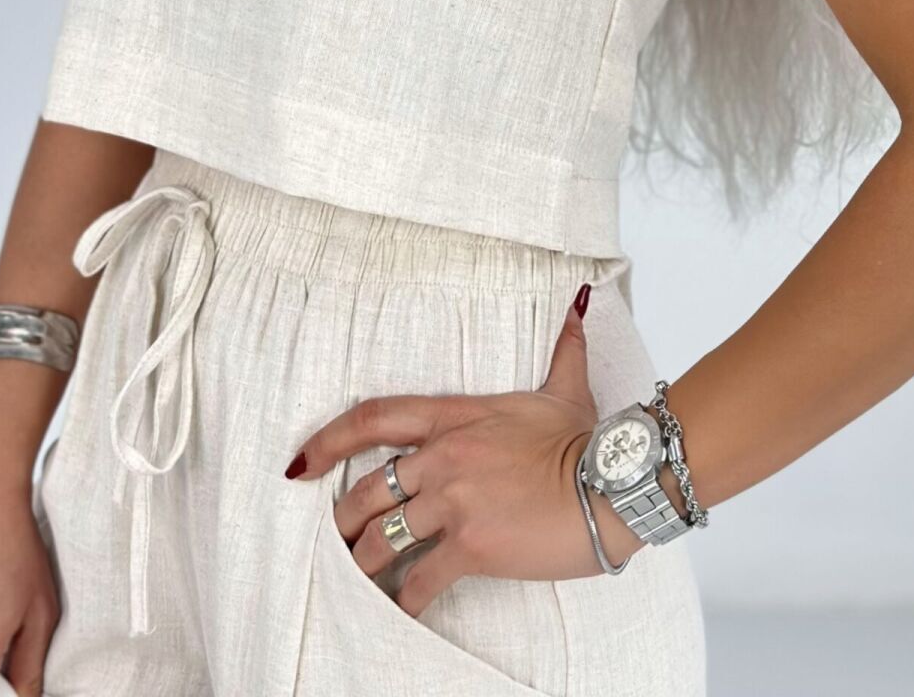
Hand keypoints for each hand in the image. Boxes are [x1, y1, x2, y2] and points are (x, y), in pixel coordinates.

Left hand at [284, 283, 645, 613]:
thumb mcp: (566, 390)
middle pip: (367, 489)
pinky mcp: (470, 545)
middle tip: (337, 537)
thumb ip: (564, 348)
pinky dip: (407, 598)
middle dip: (344, 519)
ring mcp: (454, 501)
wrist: (611, 485)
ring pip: (383, 537)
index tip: (302, 463)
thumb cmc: (588, 441)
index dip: (329, 440)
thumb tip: (580, 305)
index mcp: (456, 417)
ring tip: (359, 578)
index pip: (374, 418)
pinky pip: (420, 579)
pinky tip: (403, 608)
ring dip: (365, 562)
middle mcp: (444, 457)